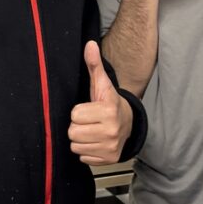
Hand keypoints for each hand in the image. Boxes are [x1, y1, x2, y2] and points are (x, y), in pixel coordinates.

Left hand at [69, 41, 131, 164]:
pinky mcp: (109, 159)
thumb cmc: (109, 103)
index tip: (89, 109)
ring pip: (76, 146)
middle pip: (73, 132)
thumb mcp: (101, 84)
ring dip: (81, 139)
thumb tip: (89, 44)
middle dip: (78, 126)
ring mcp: (111, 146)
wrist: (128, 122)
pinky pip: (83, 157)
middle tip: (89, 121)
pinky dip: (87, 151)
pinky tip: (95, 142)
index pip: (75, 114)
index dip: (78, 111)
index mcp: (109, 110)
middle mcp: (112, 130)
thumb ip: (94, 65)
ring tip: (91, 131)